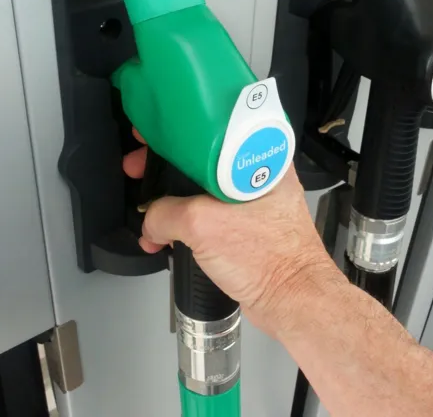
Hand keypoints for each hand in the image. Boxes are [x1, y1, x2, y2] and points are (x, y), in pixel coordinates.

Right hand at [123, 132, 343, 335]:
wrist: (292, 302)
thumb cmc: (272, 261)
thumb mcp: (203, 225)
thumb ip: (165, 213)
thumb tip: (150, 219)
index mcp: (259, 158)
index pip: (208, 130)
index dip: (172, 133)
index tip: (149, 136)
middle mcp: (258, 176)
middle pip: (199, 160)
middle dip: (164, 170)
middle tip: (140, 171)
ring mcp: (254, 203)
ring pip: (202, 192)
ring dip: (173, 203)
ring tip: (151, 214)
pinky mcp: (248, 228)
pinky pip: (210, 217)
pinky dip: (187, 225)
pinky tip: (169, 237)